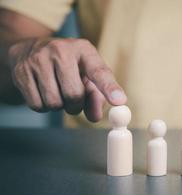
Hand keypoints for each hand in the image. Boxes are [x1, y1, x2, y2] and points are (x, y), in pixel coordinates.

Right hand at [8, 38, 126, 121]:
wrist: (32, 49)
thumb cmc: (68, 65)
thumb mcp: (87, 74)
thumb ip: (96, 96)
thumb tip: (96, 117)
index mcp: (83, 50)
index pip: (99, 72)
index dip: (109, 88)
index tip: (119, 101)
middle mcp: (60, 51)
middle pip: (74, 95)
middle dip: (76, 105)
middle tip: (74, 100)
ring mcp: (38, 60)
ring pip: (54, 103)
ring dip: (60, 106)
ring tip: (58, 92)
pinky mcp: (21, 72)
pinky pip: (37, 105)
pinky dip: (44, 106)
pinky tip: (44, 92)